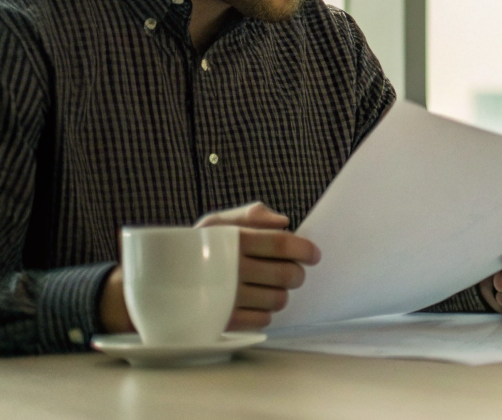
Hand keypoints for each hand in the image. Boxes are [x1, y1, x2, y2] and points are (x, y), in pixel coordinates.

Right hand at [196, 201, 320, 329]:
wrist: (151, 283)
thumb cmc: (192, 249)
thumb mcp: (214, 223)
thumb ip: (250, 215)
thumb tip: (284, 221)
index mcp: (233, 241)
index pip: (282, 244)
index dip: (304, 249)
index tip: (313, 254)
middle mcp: (231, 269)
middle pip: (287, 274)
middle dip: (297, 273)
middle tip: (291, 271)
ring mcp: (227, 298)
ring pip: (279, 299)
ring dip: (281, 293)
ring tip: (268, 287)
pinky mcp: (222, 322)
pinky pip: (263, 320)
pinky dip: (265, 312)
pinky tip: (254, 302)